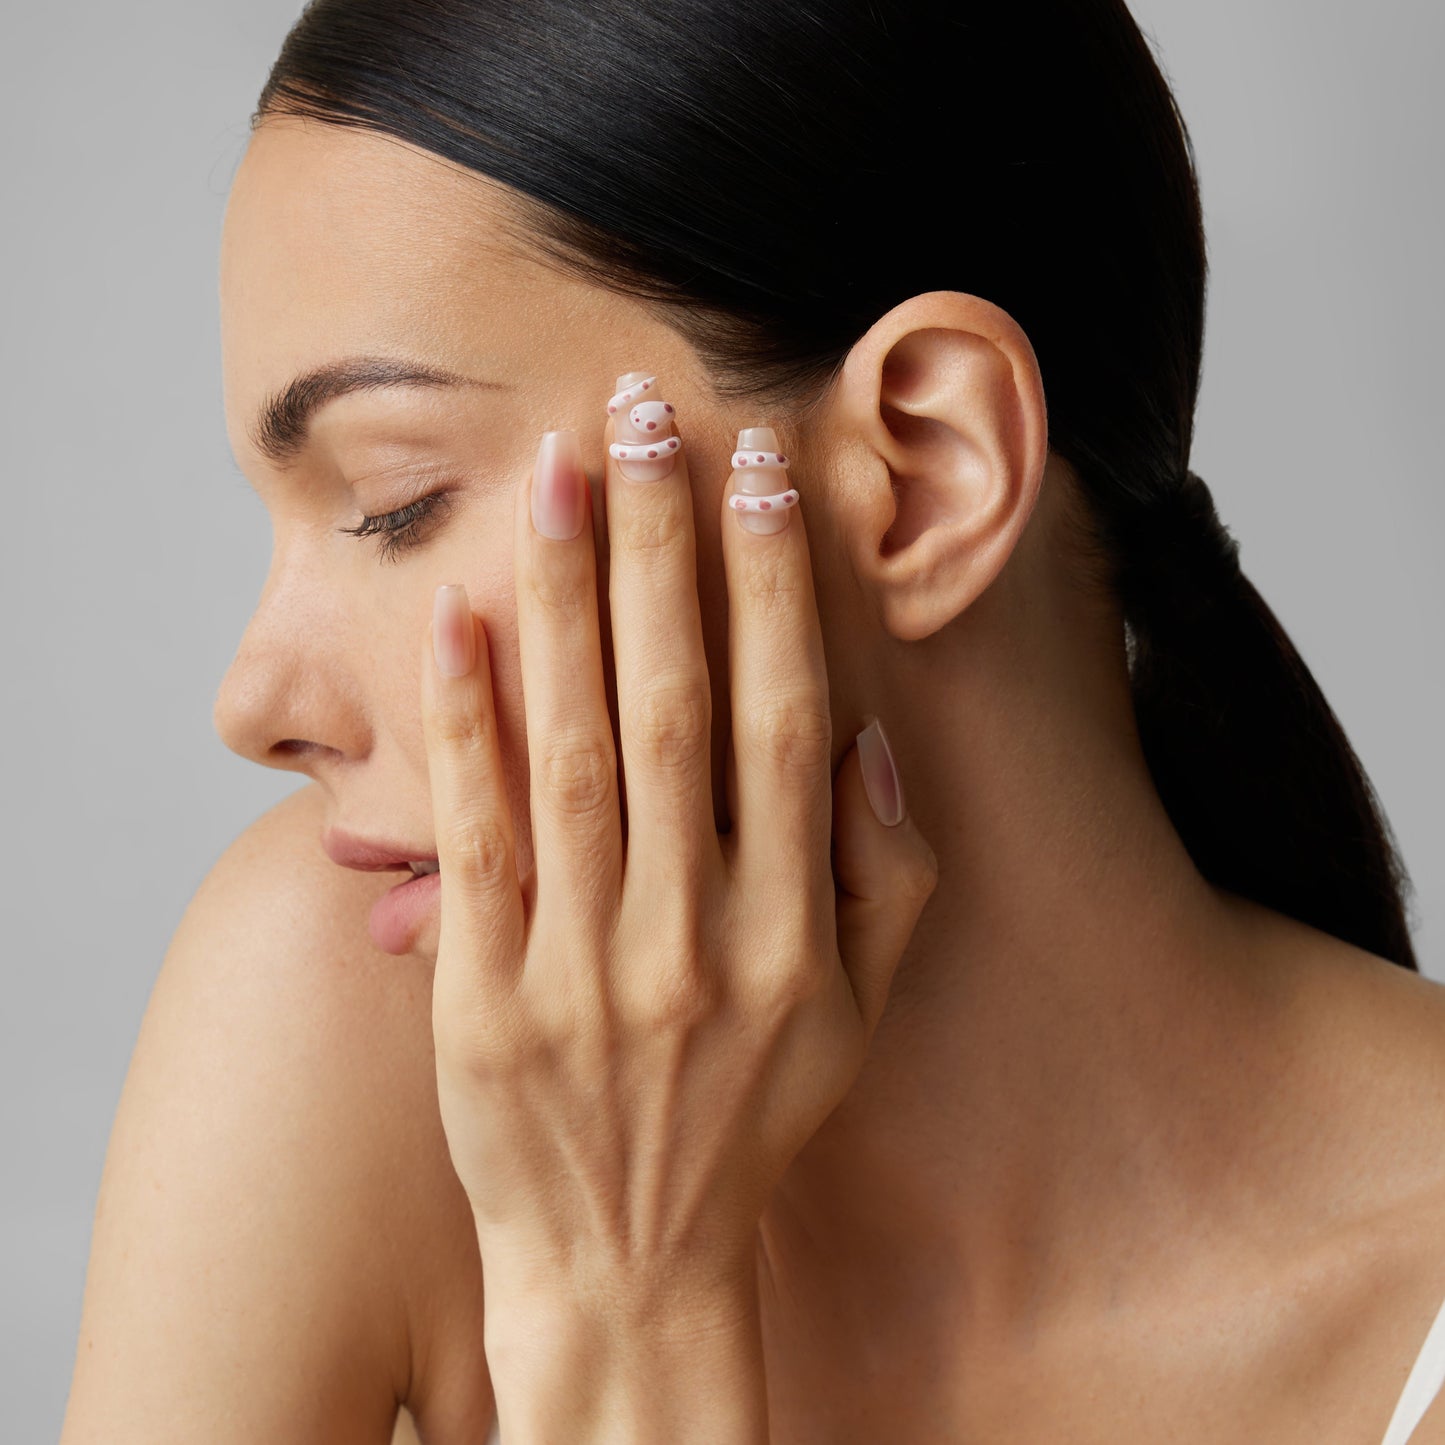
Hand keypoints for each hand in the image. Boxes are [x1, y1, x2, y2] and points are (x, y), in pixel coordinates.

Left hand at [419, 372, 937, 1437]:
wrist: (629, 1266)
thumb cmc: (751, 1122)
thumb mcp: (856, 1018)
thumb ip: (883, 880)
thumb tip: (863, 740)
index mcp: (795, 932)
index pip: (789, 721)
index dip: (775, 586)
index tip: (760, 471)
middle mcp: (696, 939)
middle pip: (677, 707)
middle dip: (662, 550)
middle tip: (643, 415)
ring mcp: (583, 968)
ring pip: (573, 749)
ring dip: (563, 601)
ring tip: (554, 474)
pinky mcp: (486, 995)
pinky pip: (476, 839)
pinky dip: (466, 723)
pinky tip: (461, 617)